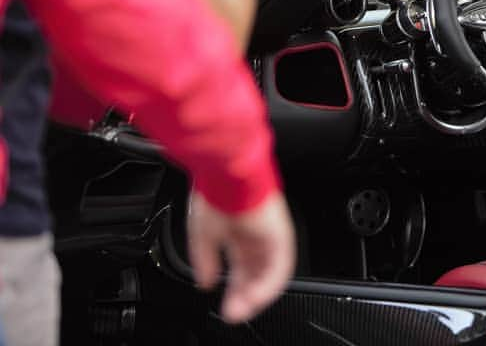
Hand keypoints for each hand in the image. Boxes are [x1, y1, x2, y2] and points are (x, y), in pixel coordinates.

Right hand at [188, 191, 295, 323]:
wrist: (228, 173)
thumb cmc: (215, 193)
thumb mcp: (203, 234)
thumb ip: (206, 260)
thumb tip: (205, 282)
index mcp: (239, 232)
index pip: (241, 267)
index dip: (234, 288)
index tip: (226, 305)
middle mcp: (257, 235)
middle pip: (256, 273)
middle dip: (244, 295)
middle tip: (234, 312)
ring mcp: (271, 235)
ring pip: (270, 273)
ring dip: (257, 294)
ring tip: (243, 309)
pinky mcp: (281, 234)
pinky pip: (280, 266)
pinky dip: (268, 285)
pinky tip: (255, 296)